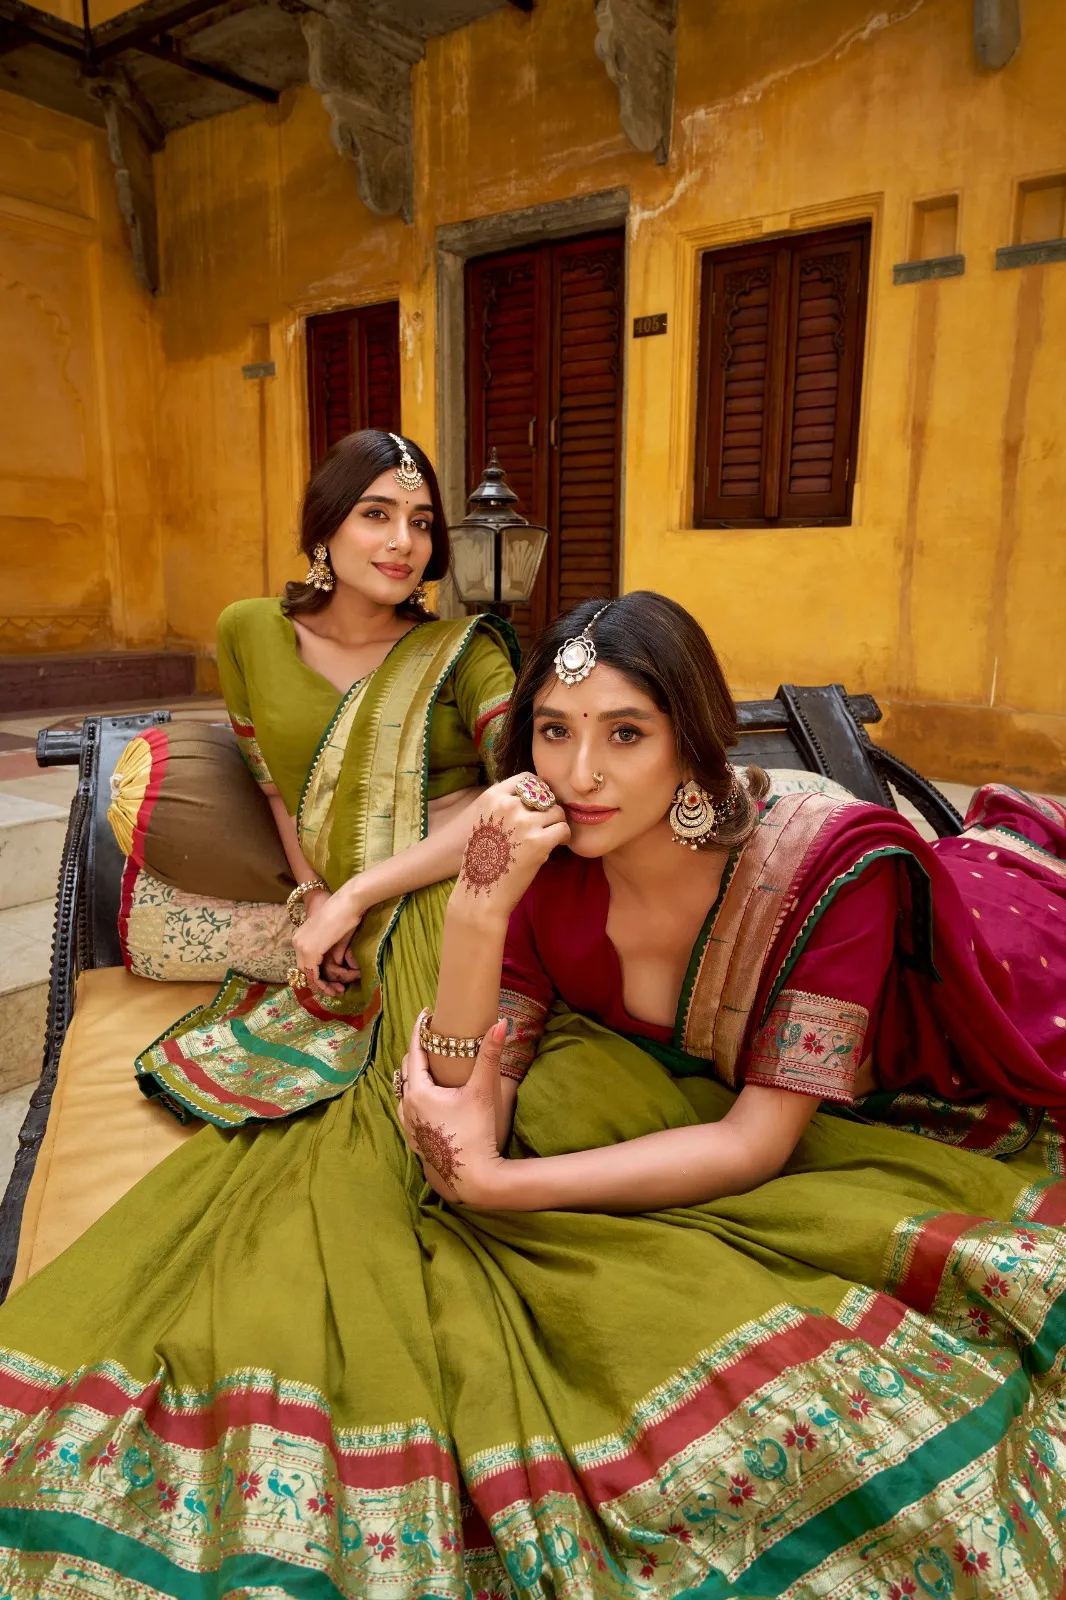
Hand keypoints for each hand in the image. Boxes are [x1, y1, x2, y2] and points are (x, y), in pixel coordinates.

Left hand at [291, 885, 362, 997]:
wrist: (348, 902)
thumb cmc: (346, 915)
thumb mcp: (337, 938)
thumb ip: (333, 953)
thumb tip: (337, 965)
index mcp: (301, 937)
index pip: (306, 963)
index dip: (318, 978)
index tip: (334, 985)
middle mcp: (297, 942)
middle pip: (305, 971)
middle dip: (320, 985)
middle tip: (337, 992)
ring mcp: (302, 946)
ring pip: (308, 976)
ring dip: (323, 987)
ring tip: (338, 992)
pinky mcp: (310, 951)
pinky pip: (313, 975)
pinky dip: (322, 985)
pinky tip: (334, 989)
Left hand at [397, 1012, 507, 1205]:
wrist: (473, 1178)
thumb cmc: (476, 1132)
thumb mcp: (482, 1091)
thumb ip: (489, 1056)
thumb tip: (502, 1023)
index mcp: (418, 1091)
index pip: (414, 1051)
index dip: (420, 1030)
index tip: (425, 1014)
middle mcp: (407, 1106)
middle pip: (406, 1069)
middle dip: (417, 1051)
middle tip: (432, 1038)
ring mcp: (408, 1125)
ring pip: (403, 1091)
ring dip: (413, 1075)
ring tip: (428, 1066)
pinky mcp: (414, 1140)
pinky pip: (407, 1110)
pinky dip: (414, 1096)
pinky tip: (427, 1098)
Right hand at [451, 774, 569, 920]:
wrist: (481, 893)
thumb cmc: (482, 861)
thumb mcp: (482, 821)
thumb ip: (503, 805)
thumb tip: (535, 794)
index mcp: (491, 797)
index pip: (527, 779)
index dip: (539, 791)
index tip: (541, 805)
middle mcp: (507, 805)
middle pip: (545, 796)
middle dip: (548, 811)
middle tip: (545, 827)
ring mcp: (524, 823)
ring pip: (557, 812)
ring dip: (556, 825)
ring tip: (548, 839)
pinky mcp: (539, 842)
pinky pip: (563, 829)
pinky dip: (563, 838)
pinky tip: (554, 847)